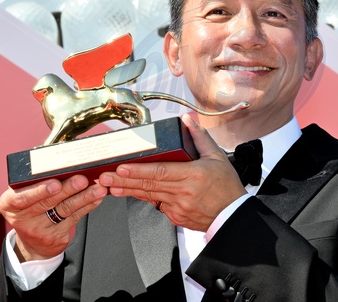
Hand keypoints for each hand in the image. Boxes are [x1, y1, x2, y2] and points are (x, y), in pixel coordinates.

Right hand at [0, 174, 106, 261]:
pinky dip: (87, 206)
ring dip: (83, 197)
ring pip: (64, 210)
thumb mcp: (25, 193)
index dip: (39, 190)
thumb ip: (37, 178)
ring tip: (97, 188)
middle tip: (82, 179)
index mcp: (9, 203)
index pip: (22, 197)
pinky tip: (96, 198)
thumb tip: (61, 156)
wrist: (33, 241)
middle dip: (68, 189)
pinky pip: (74, 218)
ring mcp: (38, 230)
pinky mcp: (55, 238)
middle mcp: (21, 218)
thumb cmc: (30, 206)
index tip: (55, 183)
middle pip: (48, 202)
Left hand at [98, 113, 246, 230]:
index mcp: (193, 175)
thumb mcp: (217, 157)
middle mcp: (184, 192)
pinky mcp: (176, 217)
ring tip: (109, 186)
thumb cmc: (226, 187)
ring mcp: (178, 207)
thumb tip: (187, 119)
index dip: (139, 171)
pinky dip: (143, 198)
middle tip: (105, 178)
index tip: (122, 168)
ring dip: (127, 191)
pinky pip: (156, 205)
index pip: (160, 172)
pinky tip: (130, 193)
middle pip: (149, 185)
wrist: (233, 216)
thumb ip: (199, 137)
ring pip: (148, 197)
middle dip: (124, 181)